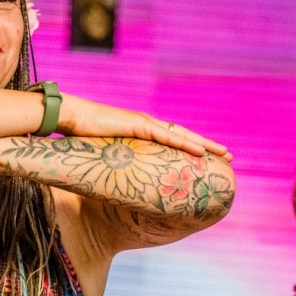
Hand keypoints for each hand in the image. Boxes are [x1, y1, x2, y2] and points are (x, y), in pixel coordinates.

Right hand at [55, 95, 231, 160]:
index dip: (191, 146)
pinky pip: (168, 138)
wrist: (67, 117)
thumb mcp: (103, 151)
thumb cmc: (78, 134)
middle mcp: (146, 123)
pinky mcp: (139, 126)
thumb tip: (114, 178)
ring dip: (205, 145)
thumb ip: (114, 160)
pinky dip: (186, 145)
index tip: (209, 156)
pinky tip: (203, 152)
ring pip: (182, 136)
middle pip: (184, 135)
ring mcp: (144, 123)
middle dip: (207, 146)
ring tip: (224, 154)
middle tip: (228, 156)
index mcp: (140, 129)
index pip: (172, 138)